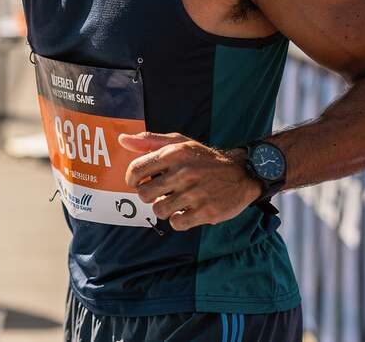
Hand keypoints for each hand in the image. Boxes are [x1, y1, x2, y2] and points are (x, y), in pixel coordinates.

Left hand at [120, 132, 260, 231]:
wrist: (241, 173)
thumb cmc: (204, 158)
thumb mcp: (180, 142)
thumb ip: (149, 141)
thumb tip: (123, 140)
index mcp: (174, 153)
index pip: (136, 169)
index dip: (132, 179)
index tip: (139, 182)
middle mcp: (184, 172)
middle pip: (144, 194)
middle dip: (149, 195)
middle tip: (160, 192)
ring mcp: (196, 193)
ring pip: (159, 210)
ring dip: (164, 208)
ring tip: (174, 201)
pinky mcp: (207, 211)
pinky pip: (176, 223)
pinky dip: (178, 220)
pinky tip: (186, 211)